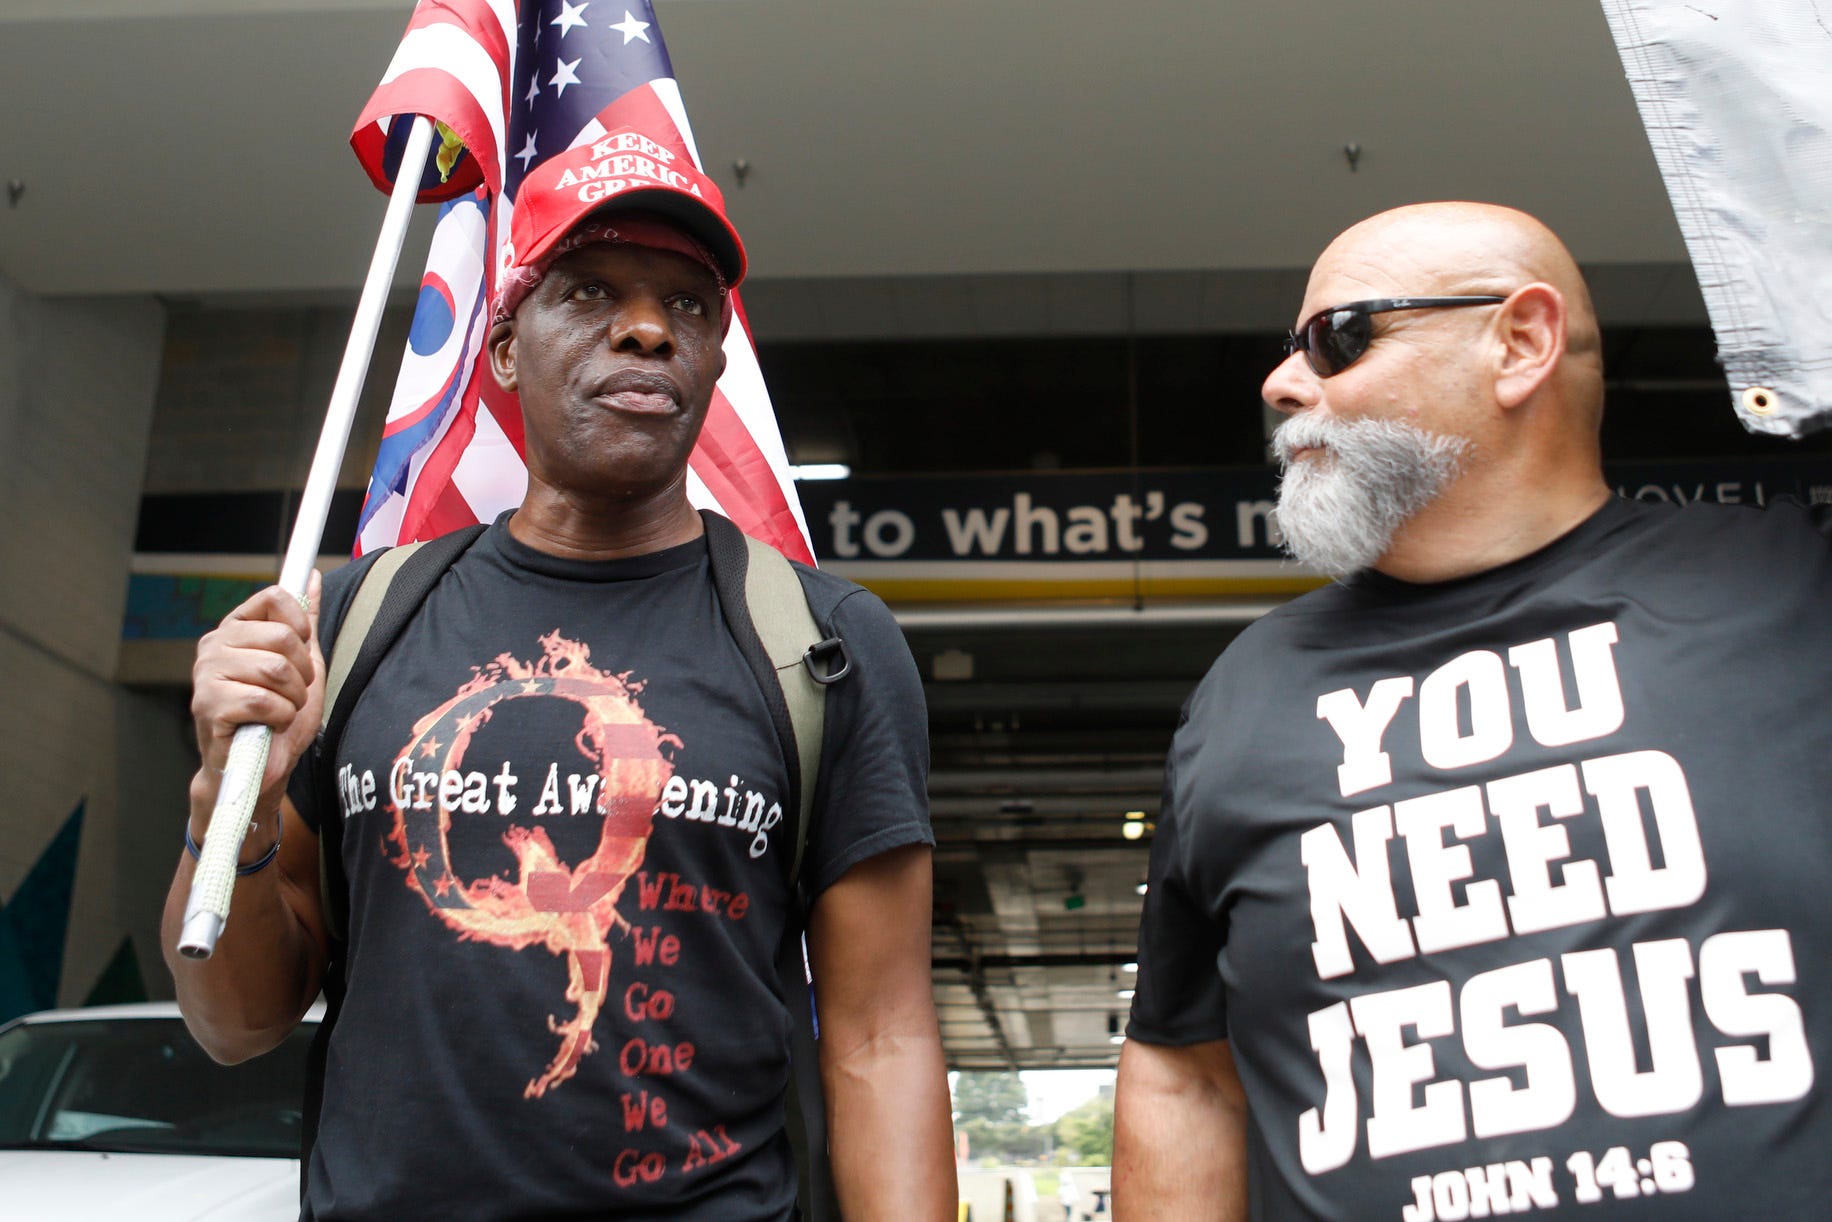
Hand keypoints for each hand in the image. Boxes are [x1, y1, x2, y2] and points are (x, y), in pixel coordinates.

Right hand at [189, 572, 323, 826]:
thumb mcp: (301, 663)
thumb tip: (311, 575)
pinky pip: (263, 700)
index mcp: (234, 629)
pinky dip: (278, 717)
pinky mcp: (208, 705)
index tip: (302, 650)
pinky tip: (267, 725)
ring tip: (279, 712)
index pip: (274, 598)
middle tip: (291, 694)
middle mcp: (214, 646)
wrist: (260, 769)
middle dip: (302, 673)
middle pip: (282, 637)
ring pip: (275, 669)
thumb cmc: (278, 717)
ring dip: (292, 698)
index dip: (301, 626)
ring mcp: (206, 674)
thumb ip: (303, 620)